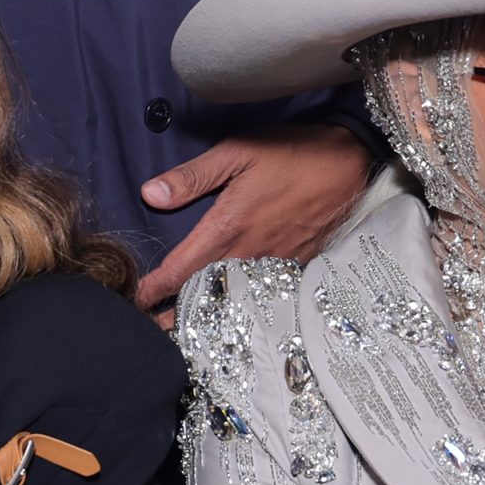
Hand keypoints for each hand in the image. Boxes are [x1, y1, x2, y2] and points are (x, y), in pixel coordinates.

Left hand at [136, 125, 371, 326]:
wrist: (351, 161)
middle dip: (176, 314)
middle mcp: (249, 253)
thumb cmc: (292, 152)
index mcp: (228, 226)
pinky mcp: (297, 265)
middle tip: (151, 332)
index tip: (133, 303)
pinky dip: (244, 304)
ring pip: (234, 297)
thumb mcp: (238, 152)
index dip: (154, 288)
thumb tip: (151, 195)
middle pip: (204, 294)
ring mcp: (275, 263)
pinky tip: (234, 310)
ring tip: (185, 329)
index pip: (181, 268)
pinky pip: (263, 291)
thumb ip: (193, 176)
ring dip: (208, 313)